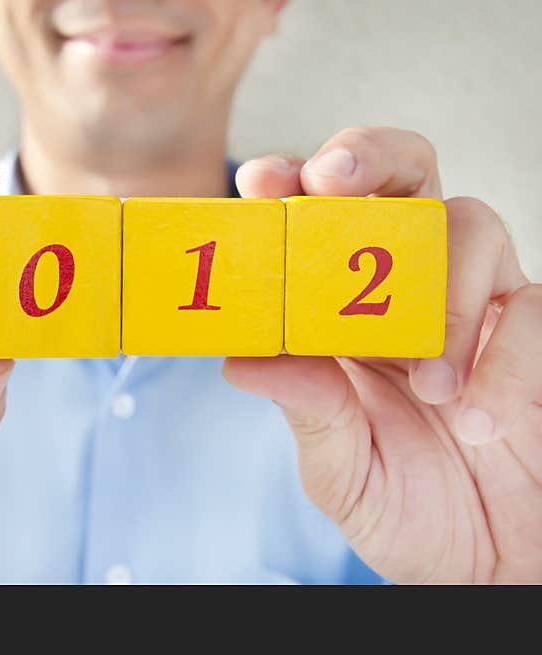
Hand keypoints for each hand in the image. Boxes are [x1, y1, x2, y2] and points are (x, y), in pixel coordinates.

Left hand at [224, 127, 541, 582]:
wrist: (489, 562)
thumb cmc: (404, 508)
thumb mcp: (340, 470)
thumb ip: (308, 412)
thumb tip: (242, 360)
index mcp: (340, 315)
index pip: (315, 226)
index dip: (288, 188)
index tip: (260, 183)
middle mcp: (406, 292)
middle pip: (399, 180)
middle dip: (367, 158)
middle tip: (333, 180)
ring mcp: (474, 304)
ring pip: (469, 224)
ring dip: (439, 292)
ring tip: (430, 387)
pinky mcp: (533, 332)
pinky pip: (528, 307)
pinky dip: (502, 359)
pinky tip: (481, 420)